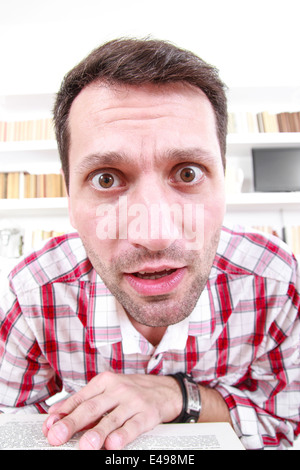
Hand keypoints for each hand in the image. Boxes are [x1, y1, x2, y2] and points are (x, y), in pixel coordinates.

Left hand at [43, 371, 181, 449]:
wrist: (166, 389)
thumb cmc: (132, 391)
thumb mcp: (108, 389)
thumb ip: (84, 401)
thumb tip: (56, 414)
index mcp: (105, 381)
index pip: (80, 398)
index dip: (63, 413)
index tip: (49, 426)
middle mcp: (117, 389)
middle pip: (91, 407)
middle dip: (72, 424)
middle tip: (57, 436)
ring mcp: (133, 401)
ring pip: (111, 419)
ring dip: (96, 433)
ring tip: (84, 446)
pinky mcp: (147, 414)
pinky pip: (133, 426)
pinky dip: (122, 436)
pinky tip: (112, 445)